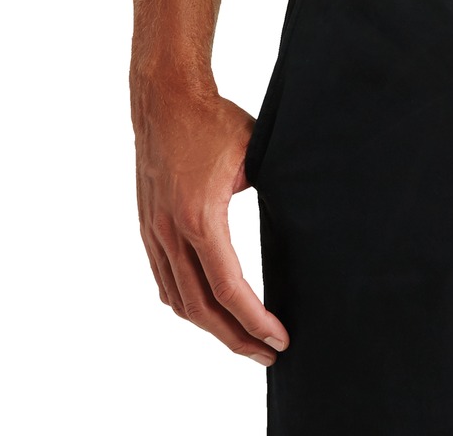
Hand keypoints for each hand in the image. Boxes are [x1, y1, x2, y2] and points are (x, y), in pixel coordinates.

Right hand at [132, 74, 288, 365]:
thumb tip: (304, 219)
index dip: (255, 320)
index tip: (280, 338)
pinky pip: (164, 281)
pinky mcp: (148, 227)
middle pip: (201, 309)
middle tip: (267, 354)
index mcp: (201, 216)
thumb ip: (275, 190)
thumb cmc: (213, 119)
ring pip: (179, 301)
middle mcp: (171, 231)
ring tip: (242, 340)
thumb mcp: (256, 152)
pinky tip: (207, 311)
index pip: (229, 288)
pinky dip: (187, 304)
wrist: (165, 98)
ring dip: (210, 328)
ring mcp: (155, 232)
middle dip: (236, 339)